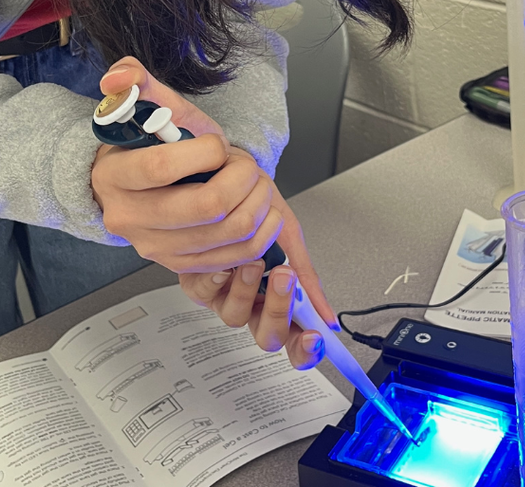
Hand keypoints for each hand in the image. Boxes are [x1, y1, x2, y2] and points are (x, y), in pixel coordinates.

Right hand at [90, 57, 282, 271]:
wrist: (138, 187)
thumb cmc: (150, 144)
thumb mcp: (146, 107)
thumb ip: (135, 83)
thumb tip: (120, 76)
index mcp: (115, 176)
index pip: (161, 167)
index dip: (204, 151)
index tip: (218, 142)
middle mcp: (131, 219)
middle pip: (205, 207)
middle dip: (242, 177)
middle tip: (246, 162)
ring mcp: (157, 248)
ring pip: (228, 231)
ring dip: (258, 201)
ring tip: (255, 182)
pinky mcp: (182, 265)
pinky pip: (237, 255)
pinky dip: (262, 230)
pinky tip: (261, 208)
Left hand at [179, 186, 340, 370]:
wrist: (227, 176)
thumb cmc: (258, 206)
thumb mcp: (289, 236)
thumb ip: (308, 275)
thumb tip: (327, 314)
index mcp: (277, 298)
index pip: (295, 338)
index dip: (305, 347)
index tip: (317, 337)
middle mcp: (250, 303)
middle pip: (267, 335)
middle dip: (278, 309)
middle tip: (285, 279)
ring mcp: (223, 297)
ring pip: (236, 317)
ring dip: (248, 287)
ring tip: (254, 260)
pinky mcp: (196, 285)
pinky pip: (206, 294)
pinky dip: (217, 278)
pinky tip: (223, 263)